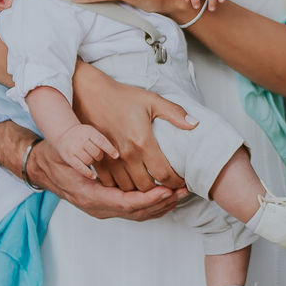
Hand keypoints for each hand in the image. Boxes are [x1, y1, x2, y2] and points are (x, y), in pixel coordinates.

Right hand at [0, 119, 180, 221]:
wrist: (41, 165)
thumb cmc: (58, 151)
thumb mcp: (74, 143)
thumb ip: (94, 146)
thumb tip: (116, 151)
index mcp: (91, 193)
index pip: (126, 202)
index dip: (148, 199)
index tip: (167, 191)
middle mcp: (97, 205)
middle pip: (135, 212)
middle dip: (161, 204)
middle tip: (182, 192)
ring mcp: (101, 208)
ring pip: (135, 215)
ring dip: (159, 207)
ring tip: (180, 195)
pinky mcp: (105, 206)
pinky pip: (131, 211)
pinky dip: (150, 207)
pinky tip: (165, 199)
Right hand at [55, 123, 118, 178]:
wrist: (64, 133)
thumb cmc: (83, 134)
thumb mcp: (91, 131)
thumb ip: (101, 140)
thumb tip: (116, 154)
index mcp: (88, 131)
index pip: (101, 141)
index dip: (110, 149)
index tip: (116, 156)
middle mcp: (80, 139)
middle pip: (96, 152)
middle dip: (99, 156)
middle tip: (98, 156)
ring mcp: (73, 148)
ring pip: (89, 160)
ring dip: (92, 162)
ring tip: (90, 159)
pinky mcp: (68, 157)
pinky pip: (80, 167)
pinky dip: (88, 173)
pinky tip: (93, 176)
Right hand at [71, 63, 192, 192]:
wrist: (90, 93)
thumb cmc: (122, 96)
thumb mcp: (152, 100)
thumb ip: (174, 113)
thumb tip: (194, 124)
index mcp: (142, 142)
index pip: (164, 174)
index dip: (175, 183)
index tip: (182, 182)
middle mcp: (126, 155)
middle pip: (146, 187)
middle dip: (159, 190)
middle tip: (168, 187)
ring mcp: (111, 160)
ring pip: (128, 189)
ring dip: (140, 191)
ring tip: (151, 187)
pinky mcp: (98, 161)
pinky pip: (111, 184)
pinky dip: (122, 188)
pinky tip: (131, 182)